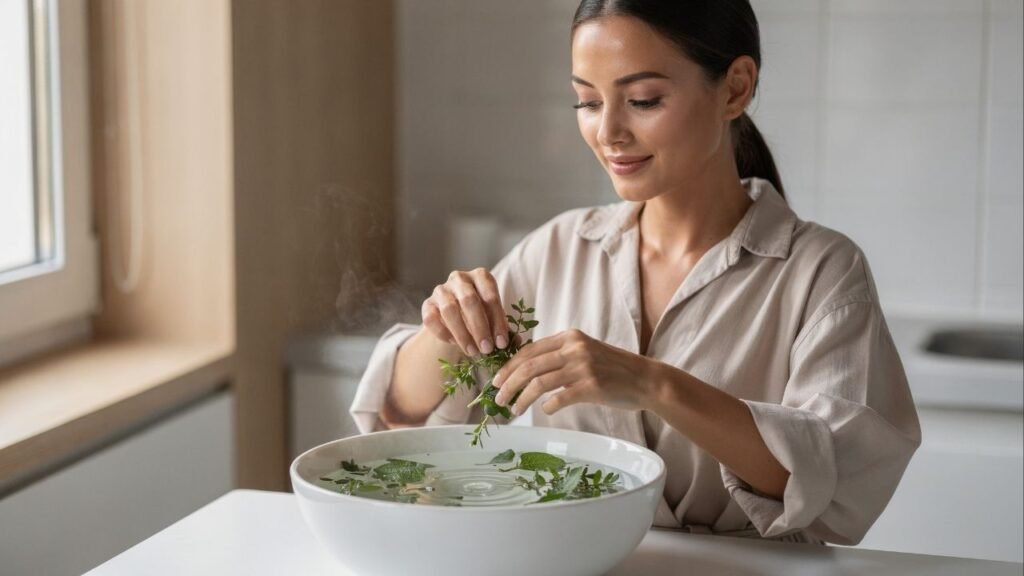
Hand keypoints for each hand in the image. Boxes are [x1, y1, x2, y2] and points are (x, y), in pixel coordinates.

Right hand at [422, 268, 510, 356]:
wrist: (456, 317)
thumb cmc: (481, 315)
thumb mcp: (494, 318)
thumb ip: (504, 328)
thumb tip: (515, 342)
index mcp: (481, 276)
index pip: (490, 296)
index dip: (497, 321)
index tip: (502, 343)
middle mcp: (460, 278)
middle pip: (469, 300)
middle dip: (480, 328)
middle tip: (487, 349)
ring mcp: (441, 290)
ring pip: (449, 310)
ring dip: (463, 334)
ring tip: (473, 352)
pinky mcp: (427, 304)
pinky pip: (432, 319)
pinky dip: (444, 334)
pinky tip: (455, 344)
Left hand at [492, 329, 655, 415]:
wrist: (645, 379)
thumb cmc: (613, 369)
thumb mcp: (584, 352)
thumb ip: (559, 356)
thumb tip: (526, 370)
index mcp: (569, 337)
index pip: (529, 350)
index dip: (508, 367)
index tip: (496, 381)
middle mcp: (574, 348)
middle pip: (528, 366)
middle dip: (508, 384)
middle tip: (498, 398)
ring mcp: (583, 367)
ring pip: (538, 383)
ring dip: (521, 398)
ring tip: (514, 410)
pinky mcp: (591, 386)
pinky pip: (559, 398)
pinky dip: (547, 407)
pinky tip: (545, 411)